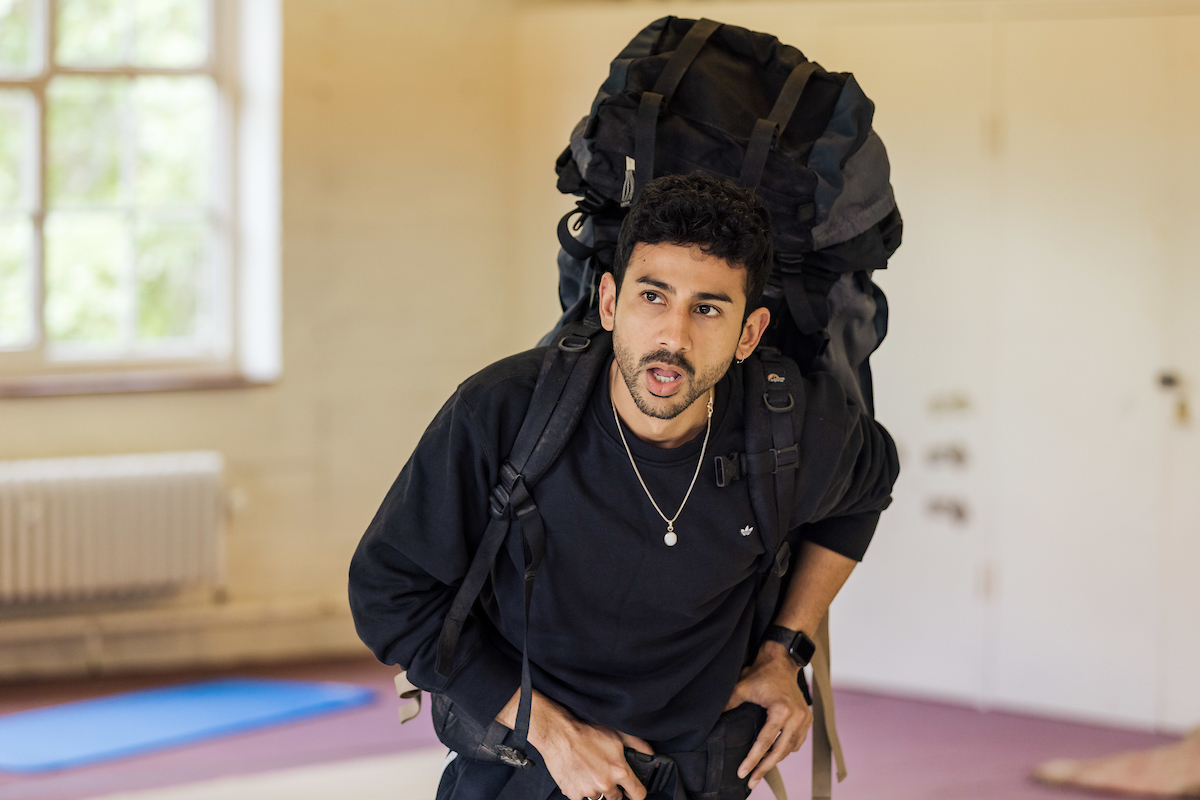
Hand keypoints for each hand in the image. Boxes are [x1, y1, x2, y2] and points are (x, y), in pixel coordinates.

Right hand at [529, 694, 654, 799]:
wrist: (559, 735)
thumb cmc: (586, 732)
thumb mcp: (617, 734)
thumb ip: (637, 745)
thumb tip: (650, 753)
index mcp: (619, 771)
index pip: (638, 794)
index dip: (637, 793)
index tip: (633, 792)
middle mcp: (606, 784)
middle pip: (616, 799)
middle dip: (614, 790)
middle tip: (605, 775)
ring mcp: (589, 791)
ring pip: (598, 797)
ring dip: (597, 789)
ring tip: (590, 773)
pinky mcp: (574, 794)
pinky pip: (582, 798)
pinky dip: (581, 790)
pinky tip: (579, 776)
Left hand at [724, 641, 812, 790]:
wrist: (781, 661)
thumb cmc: (761, 673)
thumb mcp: (741, 687)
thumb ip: (728, 704)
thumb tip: (711, 720)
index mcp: (781, 710)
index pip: (765, 742)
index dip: (752, 760)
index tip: (742, 773)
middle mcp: (796, 717)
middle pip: (780, 752)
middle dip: (765, 768)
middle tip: (752, 782)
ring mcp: (804, 718)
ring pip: (789, 749)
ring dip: (775, 760)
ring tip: (760, 770)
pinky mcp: (807, 718)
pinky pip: (797, 742)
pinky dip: (786, 750)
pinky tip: (774, 755)